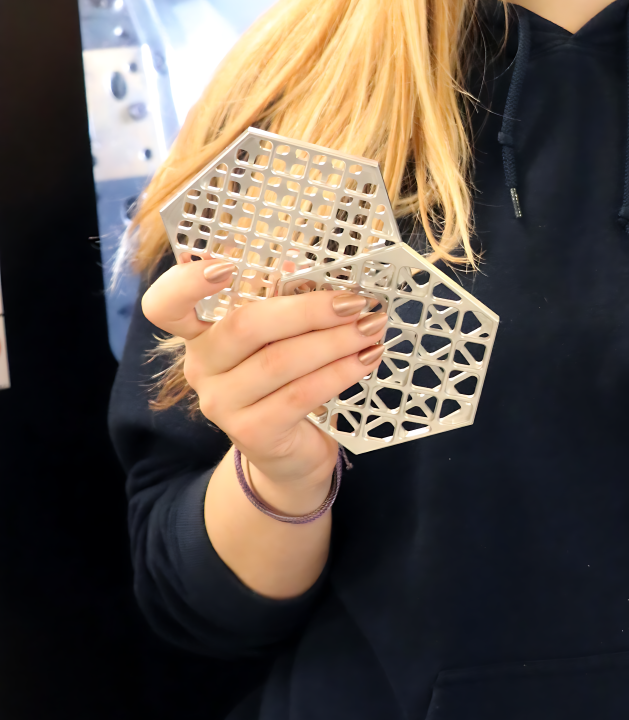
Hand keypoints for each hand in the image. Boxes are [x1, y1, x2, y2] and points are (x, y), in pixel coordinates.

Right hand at [142, 256, 386, 508]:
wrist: (290, 453)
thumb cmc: (286, 381)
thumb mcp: (278, 339)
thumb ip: (283, 304)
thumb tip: (311, 269)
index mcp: (200, 333)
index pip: (165, 305)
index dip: (186, 282)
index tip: (225, 266)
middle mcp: (201, 367)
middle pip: (245, 326)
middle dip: (307, 309)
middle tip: (354, 302)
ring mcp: (221, 403)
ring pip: (279, 361)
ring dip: (333, 341)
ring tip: (371, 328)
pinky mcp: (251, 432)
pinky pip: (300, 394)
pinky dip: (339, 372)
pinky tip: (366, 358)